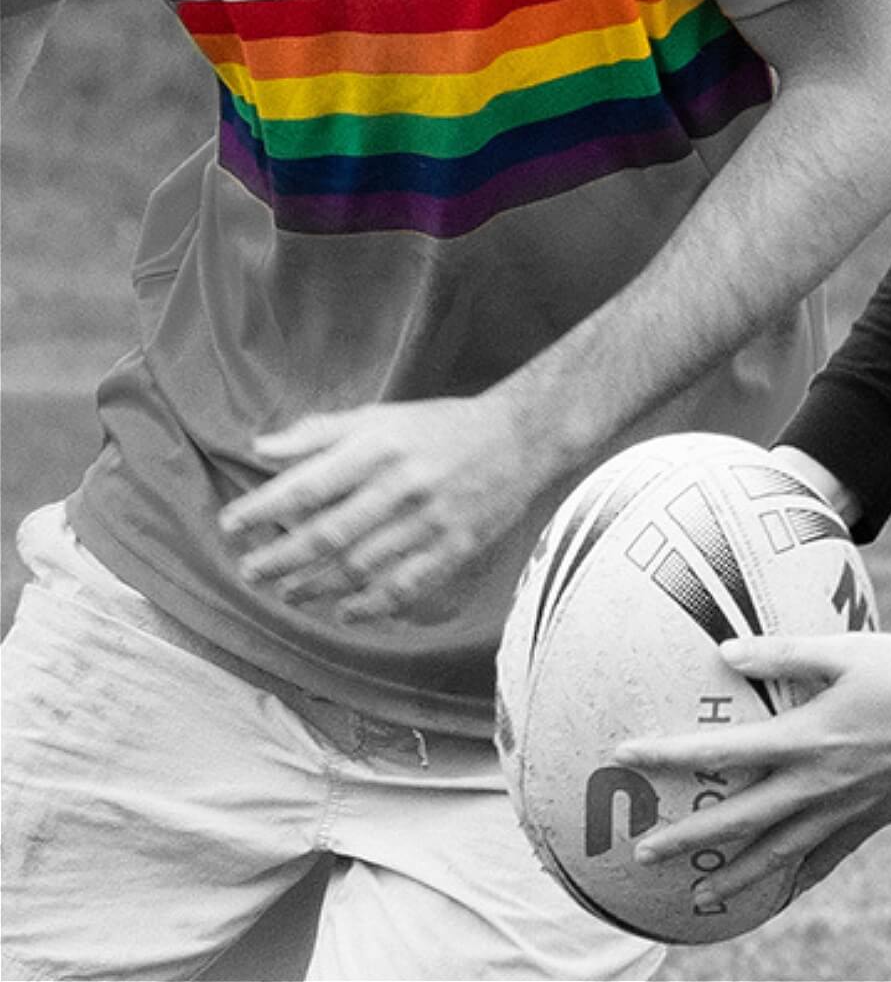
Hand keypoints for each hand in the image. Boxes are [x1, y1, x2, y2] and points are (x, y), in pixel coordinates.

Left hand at [217, 395, 546, 622]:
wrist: (521, 437)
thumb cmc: (441, 426)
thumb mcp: (379, 416)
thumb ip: (320, 433)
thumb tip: (261, 448)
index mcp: (379, 448)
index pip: (308, 485)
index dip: (264, 509)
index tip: (232, 525)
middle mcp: (403, 485)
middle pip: (328, 534)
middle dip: (281, 558)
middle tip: (250, 572)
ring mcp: (432, 520)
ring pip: (362, 566)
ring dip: (317, 586)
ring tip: (287, 593)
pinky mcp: (458, 546)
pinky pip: (407, 585)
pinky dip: (372, 605)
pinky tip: (346, 612)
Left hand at [613, 633, 890, 908]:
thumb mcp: (852, 651)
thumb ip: (786, 653)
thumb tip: (726, 650)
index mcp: (807, 738)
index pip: (722, 752)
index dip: (670, 755)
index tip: (625, 756)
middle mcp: (818, 784)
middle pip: (739, 821)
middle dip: (688, 838)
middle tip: (641, 853)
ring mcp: (846, 810)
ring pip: (778, 853)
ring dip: (734, 876)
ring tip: (698, 897)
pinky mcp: (872, 820)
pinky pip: (826, 859)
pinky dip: (797, 879)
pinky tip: (779, 892)